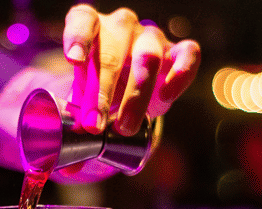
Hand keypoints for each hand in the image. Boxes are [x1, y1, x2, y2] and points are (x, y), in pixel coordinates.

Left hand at [63, 4, 200, 135]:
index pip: (83, 21)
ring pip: (148, 57)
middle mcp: (121, 27)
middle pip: (112, 53)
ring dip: (135, 96)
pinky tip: (166, 96)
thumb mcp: (82, 95)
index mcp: (92, 28)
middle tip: (94, 124)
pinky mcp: (177, 51)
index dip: (78, 39)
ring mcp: (150, 37)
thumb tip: (81, 135)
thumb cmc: (98, 88)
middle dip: (101, 93)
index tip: (74, 60)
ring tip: (125, 127)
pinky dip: (180, 74)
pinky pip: (187, 54)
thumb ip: (79, 109)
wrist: (125, 92)